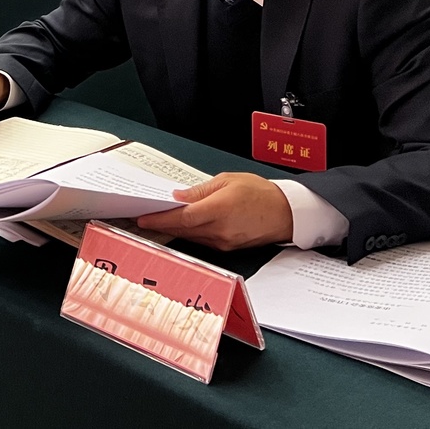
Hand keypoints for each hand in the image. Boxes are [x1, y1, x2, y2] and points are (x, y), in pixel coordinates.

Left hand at [134, 172, 293, 250]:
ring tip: (158, 220)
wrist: (286, 213)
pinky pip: (202, 241)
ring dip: (174, 230)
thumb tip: (178, 197)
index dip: (160, 219)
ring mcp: (224, 242)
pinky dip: (189, 233)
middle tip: (143, 217)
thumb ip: (200, 191)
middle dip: (161, 224)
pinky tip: (182, 225)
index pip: (182, 218)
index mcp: (219, 210)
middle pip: (183, 230)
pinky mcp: (228, 248)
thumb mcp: (228, 181)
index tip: (143, 217)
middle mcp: (220, 230)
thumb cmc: (260, 193)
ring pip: (191, 237)